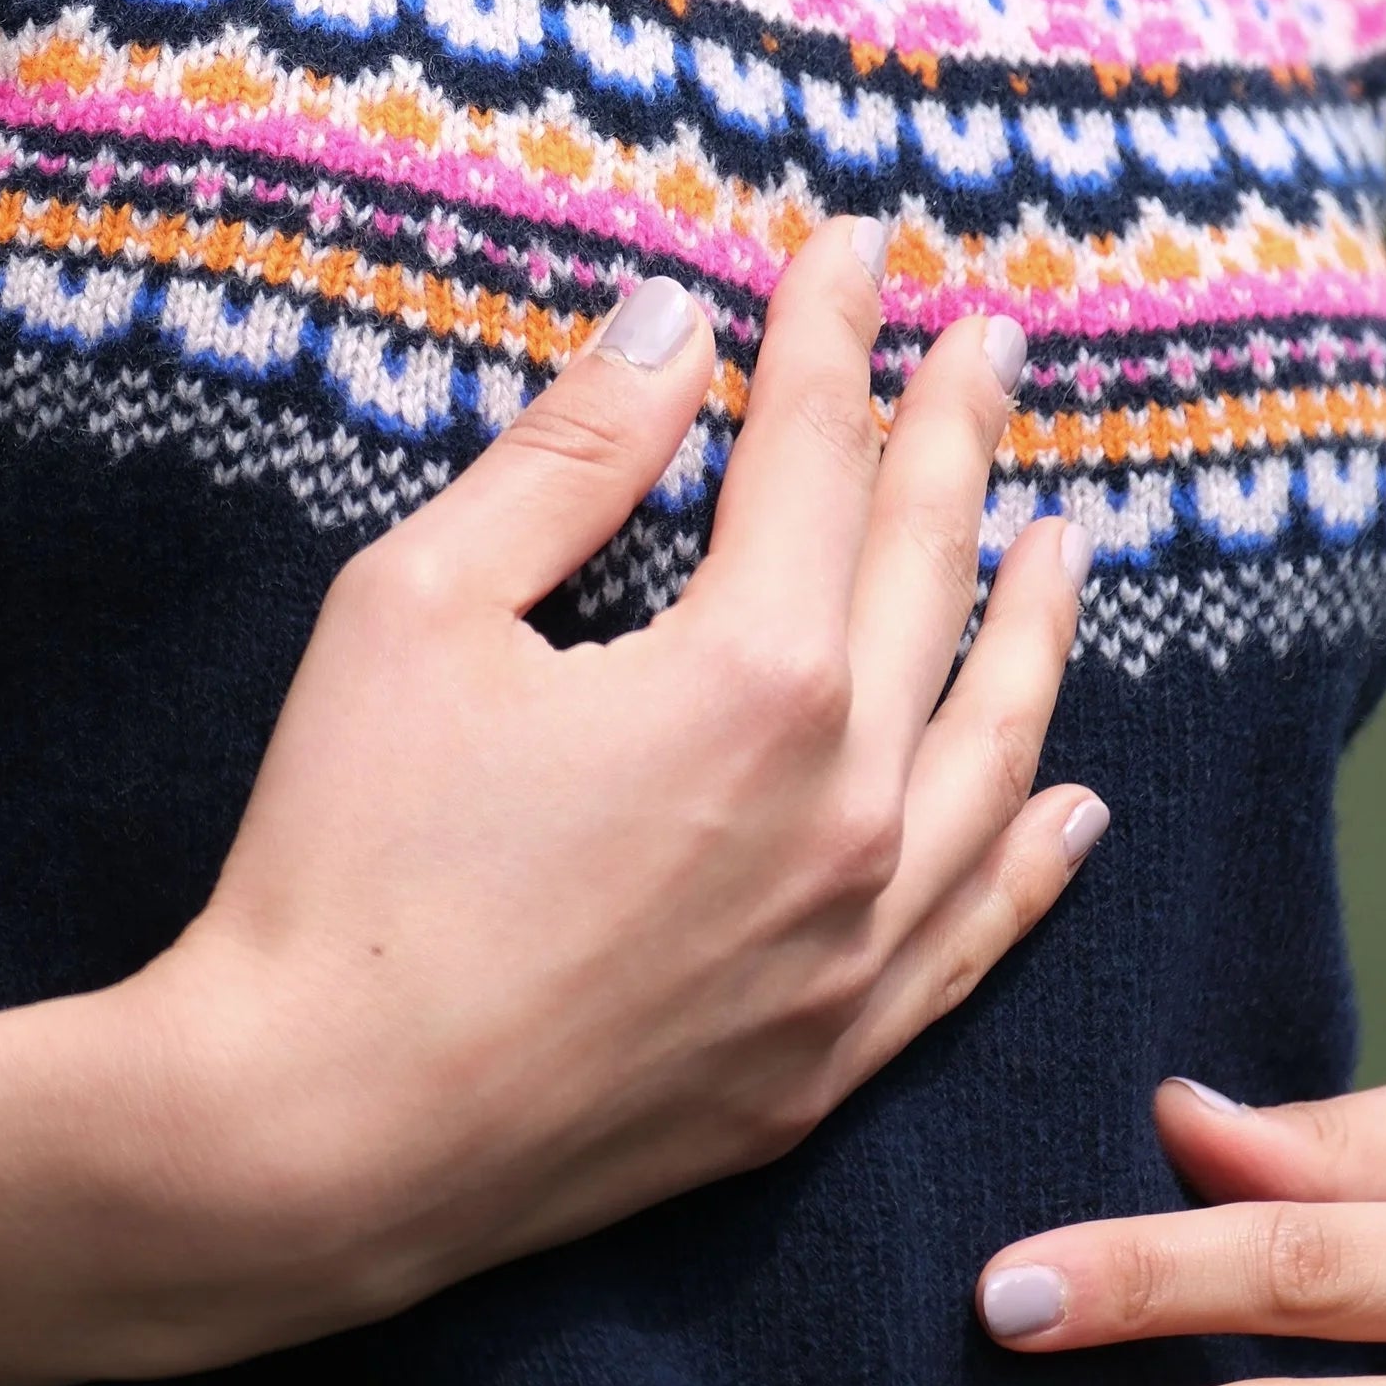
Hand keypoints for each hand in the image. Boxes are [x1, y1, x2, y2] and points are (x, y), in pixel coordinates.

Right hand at [0, 222, 1103, 1385]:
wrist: (317, 1135)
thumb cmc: (344, 856)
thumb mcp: (416, 607)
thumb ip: (566, 460)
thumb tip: (671, 327)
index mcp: (755, 679)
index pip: (818, 458)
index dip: (830, 336)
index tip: (851, 249)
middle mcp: (849, 810)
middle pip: (931, 582)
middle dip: (956, 444)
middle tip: (988, 345)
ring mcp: (853, 948)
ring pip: (996, 755)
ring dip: (1031, 631)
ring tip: (1063, 541)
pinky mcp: (825, 1060)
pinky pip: (980, 934)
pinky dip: (1037, 850)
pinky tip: (1068, 799)